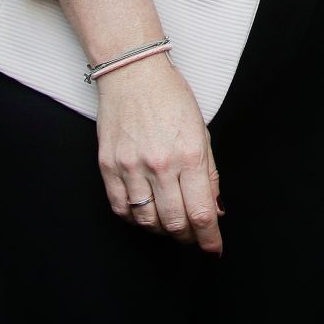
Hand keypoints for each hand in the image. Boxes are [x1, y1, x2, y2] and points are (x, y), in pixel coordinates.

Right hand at [95, 53, 222, 254]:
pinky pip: (121, 208)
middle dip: (189, 237)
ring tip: (172, 225)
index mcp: (190, 154)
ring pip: (146, 220)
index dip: (210, 237)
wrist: (134, 75)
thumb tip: (215, 208)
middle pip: (175, 222)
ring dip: (163, 230)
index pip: (202, 211)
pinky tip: (146, 215)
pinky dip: (135, 219)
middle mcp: (160, 165)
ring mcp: (131, 167)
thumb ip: (209, 174)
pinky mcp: (108, 167)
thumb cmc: (172, 98)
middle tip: (195, 237)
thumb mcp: (202, 132)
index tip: (214, 248)